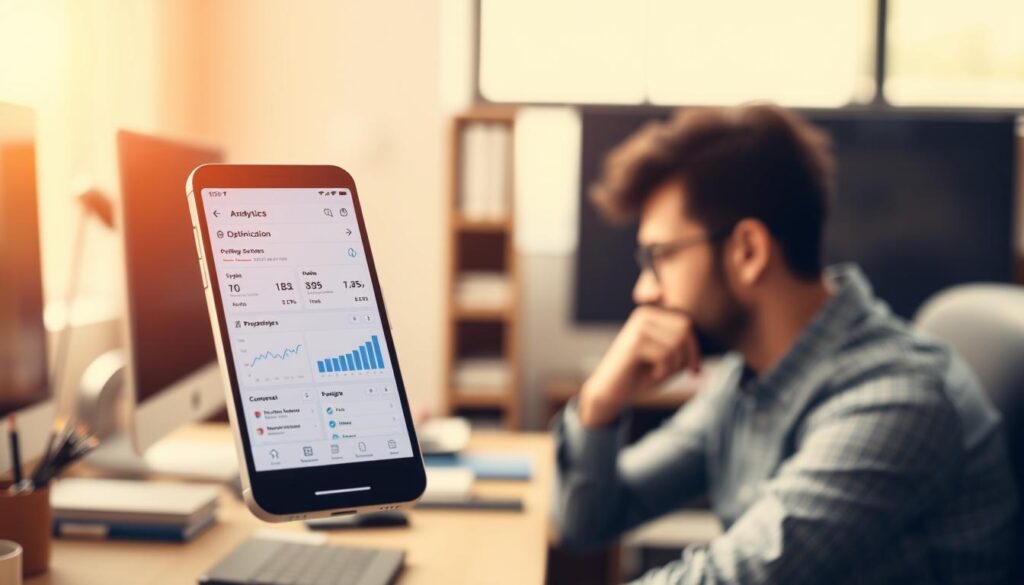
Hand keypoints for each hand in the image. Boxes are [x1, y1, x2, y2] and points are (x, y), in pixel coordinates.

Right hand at [578, 306, 701, 427]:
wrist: (610, 392)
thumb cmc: (641, 376)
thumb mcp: (669, 360)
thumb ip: (685, 350)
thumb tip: (709, 348)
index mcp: (652, 314)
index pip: (687, 324)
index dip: (694, 349)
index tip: (693, 370)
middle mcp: (644, 314)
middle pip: (685, 330)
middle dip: (685, 357)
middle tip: (673, 373)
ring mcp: (638, 326)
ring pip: (677, 343)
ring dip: (673, 366)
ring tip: (658, 373)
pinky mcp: (635, 342)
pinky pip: (666, 355)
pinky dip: (663, 371)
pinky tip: (650, 375)